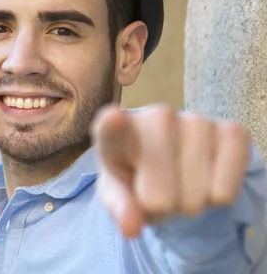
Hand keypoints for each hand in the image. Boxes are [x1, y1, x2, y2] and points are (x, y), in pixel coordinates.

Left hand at [91, 105, 250, 237]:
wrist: (173, 167)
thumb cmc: (137, 179)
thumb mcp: (119, 195)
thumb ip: (120, 208)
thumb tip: (131, 227)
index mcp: (117, 133)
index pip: (112, 129)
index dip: (113, 125)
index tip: (113, 119)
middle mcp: (156, 117)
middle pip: (160, 194)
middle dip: (161, 207)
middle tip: (156, 195)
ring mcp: (196, 120)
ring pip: (196, 194)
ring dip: (189, 203)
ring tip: (180, 186)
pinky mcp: (232, 132)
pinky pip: (226, 190)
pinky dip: (217, 199)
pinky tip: (206, 179)